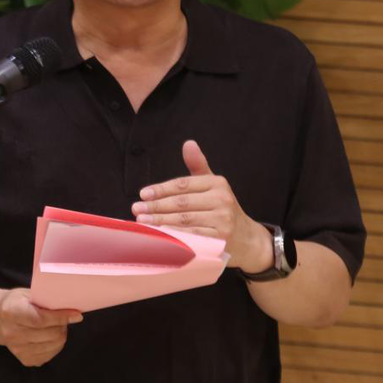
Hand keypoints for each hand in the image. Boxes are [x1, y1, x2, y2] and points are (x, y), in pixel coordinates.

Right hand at [0, 288, 81, 366]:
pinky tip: (50, 336)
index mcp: (11, 312)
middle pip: (50, 334)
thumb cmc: (17, 303)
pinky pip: (51, 354)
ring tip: (56, 325)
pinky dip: (56, 345)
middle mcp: (12, 333)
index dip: (61, 317)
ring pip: (54, 344)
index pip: (41, 319)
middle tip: (64, 317)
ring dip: (61, 334)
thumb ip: (47, 300)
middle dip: (63, 325)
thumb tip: (72, 307)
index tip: (76, 314)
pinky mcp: (25, 360)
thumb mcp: (27, 294)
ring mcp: (18, 349)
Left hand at [131, 140, 273, 273]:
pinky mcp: (220, 239)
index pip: (183, 184)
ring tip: (142, 221)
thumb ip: (198, 166)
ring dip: (160, 221)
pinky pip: (193, 236)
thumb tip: (188, 143)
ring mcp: (222, 220)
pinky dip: (174, 235)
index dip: (161, 189)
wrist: (246, 238)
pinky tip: (159, 235)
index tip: (143, 194)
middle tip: (136, 208)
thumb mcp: (212, 185)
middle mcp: (221, 199)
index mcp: (217, 183)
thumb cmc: (221, 209)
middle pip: (181, 202)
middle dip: (156, 206)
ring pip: (184, 219)